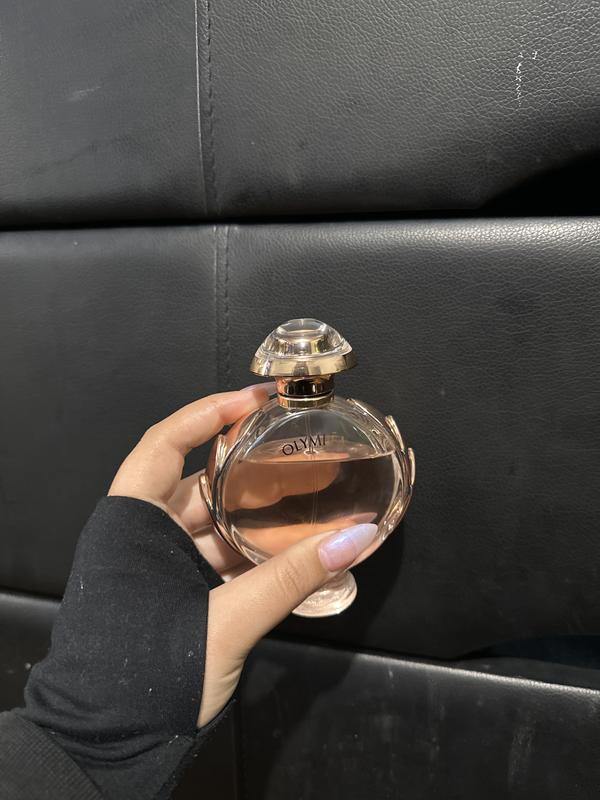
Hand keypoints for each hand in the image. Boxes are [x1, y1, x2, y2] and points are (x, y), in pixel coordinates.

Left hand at [108, 385, 377, 725]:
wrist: (110, 743)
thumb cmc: (144, 676)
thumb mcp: (226, 621)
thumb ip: (291, 578)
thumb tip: (352, 538)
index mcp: (132, 524)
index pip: (165, 442)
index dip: (207, 412)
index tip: (252, 399)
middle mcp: (139, 535)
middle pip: (196, 480)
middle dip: (244, 465)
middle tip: (290, 448)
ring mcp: (155, 564)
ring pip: (209, 521)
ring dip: (252, 513)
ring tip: (302, 496)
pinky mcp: (172, 591)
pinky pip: (214, 557)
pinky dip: (248, 552)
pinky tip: (288, 550)